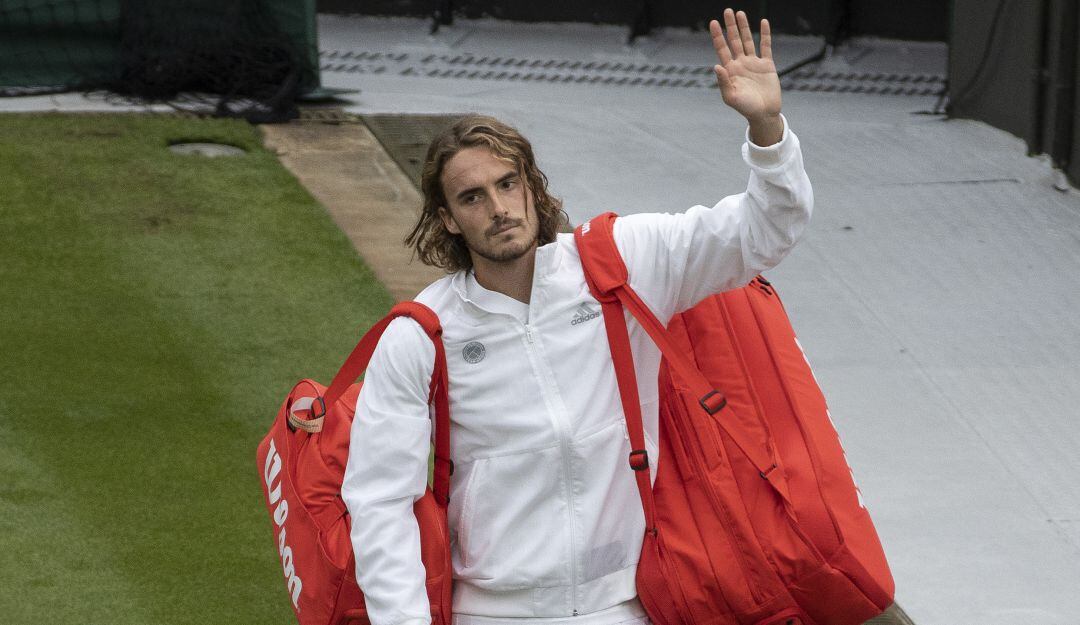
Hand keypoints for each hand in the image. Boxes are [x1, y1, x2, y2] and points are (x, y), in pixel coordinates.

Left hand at [710, 9, 782, 144]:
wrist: (764, 114)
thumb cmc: (745, 108)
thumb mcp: (731, 97)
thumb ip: (723, 82)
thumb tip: (716, 66)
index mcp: (730, 70)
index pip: (722, 49)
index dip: (718, 36)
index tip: (714, 22)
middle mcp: (740, 63)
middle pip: (734, 40)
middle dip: (730, 26)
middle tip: (727, 11)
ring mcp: (753, 63)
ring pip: (748, 40)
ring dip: (744, 27)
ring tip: (740, 13)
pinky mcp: (767, 65)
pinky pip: (766, 46)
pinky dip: (765, 34)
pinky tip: (763, 23)